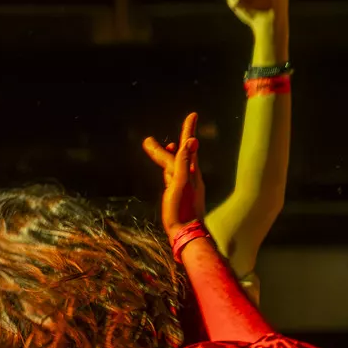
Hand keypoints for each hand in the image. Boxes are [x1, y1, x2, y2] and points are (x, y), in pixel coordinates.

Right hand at [142, 112, 204, 238]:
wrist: (185, 233)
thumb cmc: (182, 210)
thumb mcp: (181, 183)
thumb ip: (185, 162)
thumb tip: (192, 141)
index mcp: (190, 171)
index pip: (188, 146)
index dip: (188, 130)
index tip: (193, 115)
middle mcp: (189, 176)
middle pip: (179, 155)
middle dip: (168, 145)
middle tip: (155, 137)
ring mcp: (184, 186)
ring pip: (176, 166)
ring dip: (170, 155)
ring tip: (167, 147)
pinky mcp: (179, 195)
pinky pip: (173, 177)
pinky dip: (169, 169)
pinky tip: (167, 172)